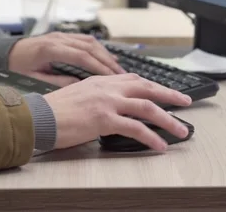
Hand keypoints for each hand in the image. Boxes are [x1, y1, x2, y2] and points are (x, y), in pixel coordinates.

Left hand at [8, 32, 125, 86]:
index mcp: (50, 48)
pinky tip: (107, 59)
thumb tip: (79, 85)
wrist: (4, 51)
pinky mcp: (64, 35)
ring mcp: (62, 35)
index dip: (98, 67)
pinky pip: (86, 40)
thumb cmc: (17, 67)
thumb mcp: (34, 78)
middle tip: (121, 75)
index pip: (81, 56)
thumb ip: (56, 81)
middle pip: (90, 47)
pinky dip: (99, 49)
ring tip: (118, 69)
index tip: (111, 78)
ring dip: (106, 54)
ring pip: (91, 42)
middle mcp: (59, 38)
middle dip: (107, 61)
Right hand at [43, 74, 191, 150]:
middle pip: (148, 88)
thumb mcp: (80, 93)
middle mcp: (108, 88)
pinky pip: (135, 128)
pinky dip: (151, 137)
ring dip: (168, 120)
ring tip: (181, 130)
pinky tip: (160, 146)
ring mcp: (108, 102)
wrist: (38, 116)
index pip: (135, 79)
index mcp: (103, 80)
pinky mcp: (104, 119)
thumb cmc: (56, 109)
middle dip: (170, 96)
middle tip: (186, 103)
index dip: (154, 86)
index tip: (167, 92)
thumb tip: (114, 105)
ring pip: (147, 107)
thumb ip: (99, 95)